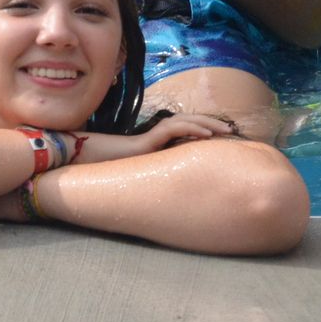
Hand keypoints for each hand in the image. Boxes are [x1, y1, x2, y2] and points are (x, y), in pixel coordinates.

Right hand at [76, 112, 241, 165]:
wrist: (86, 167)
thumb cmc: (112, 175)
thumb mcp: (145, 180)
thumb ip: (161, 181)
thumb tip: (185, 198)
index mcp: (160, 146)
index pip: (189, 134)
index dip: (208, 133)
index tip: (226, 141)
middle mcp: (158, 138)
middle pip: (192, 125)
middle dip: (214, 125)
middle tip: (233, 131)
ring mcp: (153, 137)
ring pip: (187, 123)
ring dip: (208, 124)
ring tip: (226, 130)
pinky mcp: (148, 140)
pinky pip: (174, 130)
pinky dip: (192, 129)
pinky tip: (208, 136)